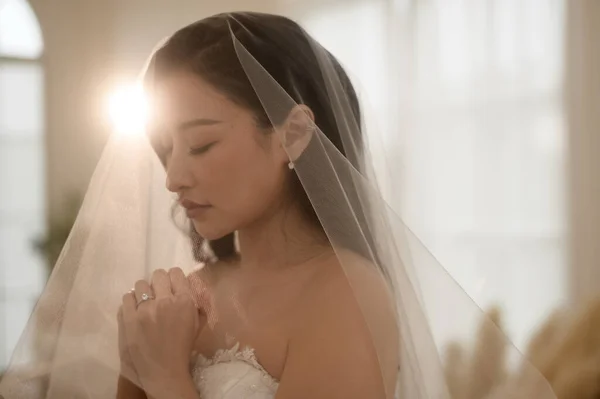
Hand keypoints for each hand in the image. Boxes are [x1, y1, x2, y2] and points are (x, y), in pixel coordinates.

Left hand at [121, 268, 204, 392]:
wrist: (163, 371)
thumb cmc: (183, 348)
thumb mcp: (197, 324)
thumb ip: (196, 304)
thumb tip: (189, 289)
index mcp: (184, 301)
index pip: (175, 273)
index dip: (173, 278)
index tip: (171, 286)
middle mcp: (165, 301)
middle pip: (158, 274)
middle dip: (159, 283)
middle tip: (158, 294)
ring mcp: (144, 309)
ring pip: (140, 284)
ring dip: (143, 292)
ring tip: (144, 304)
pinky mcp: (128, 318)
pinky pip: (126, 297)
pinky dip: (131, 302)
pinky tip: (135, 311)